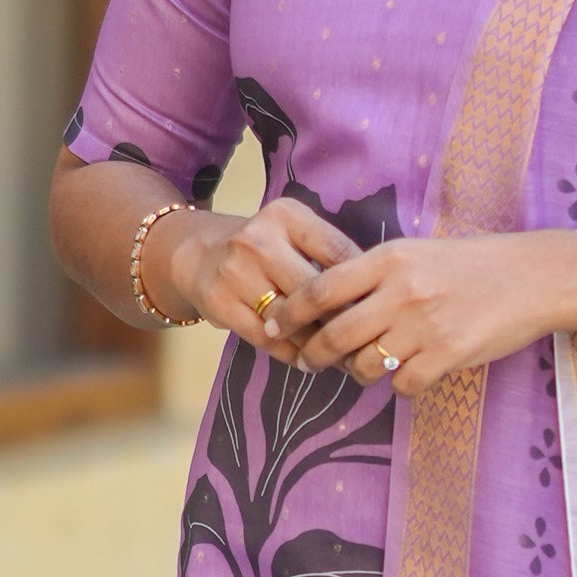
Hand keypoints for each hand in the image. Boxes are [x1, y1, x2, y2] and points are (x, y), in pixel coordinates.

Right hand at [156, 196, 360, 347]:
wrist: (197, 253)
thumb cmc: (262, 247)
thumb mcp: (293, 232)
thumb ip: (329, 251)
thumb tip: (376, 292)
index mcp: (286, 216)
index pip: (339, 253)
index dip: (363, 285)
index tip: (379, 308)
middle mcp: (259, 240)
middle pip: (316, 291)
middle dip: (344, 320)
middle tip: (365, 342)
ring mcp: (236, 272)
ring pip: (292, 320)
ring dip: (319, 344)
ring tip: (342, 358)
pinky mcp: (220, 303)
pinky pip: (267, 339)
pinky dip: (291, 353)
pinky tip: (307, 360)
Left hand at [270, 229, 576, 394]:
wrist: (533, 277)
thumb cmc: (472, 264)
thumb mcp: (418, 253)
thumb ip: (375, 273)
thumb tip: (329, 300)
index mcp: (390, 259)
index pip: (322, 288)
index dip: (289, 311)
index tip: (272, 325)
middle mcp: (402, 292)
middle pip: (336, 335)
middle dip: (312, 355)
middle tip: (305, 363)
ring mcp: (425, 326)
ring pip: (366, 366)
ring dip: (358, 373)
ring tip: (364, 368)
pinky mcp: (448, 356)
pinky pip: (404, 384)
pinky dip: (400, 384)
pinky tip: (409, 372)